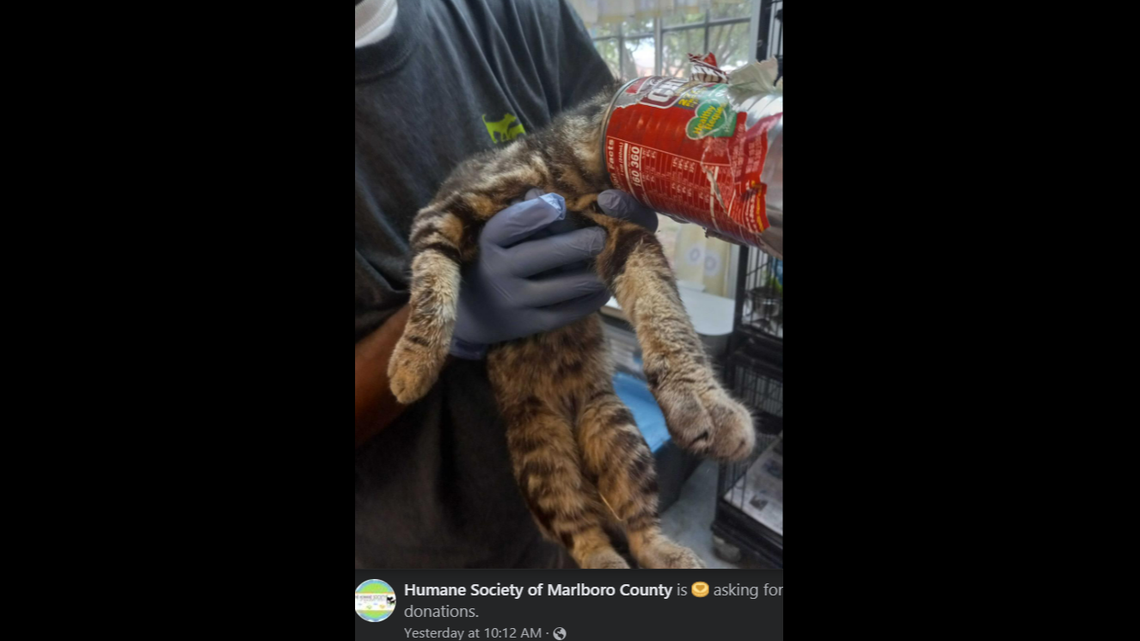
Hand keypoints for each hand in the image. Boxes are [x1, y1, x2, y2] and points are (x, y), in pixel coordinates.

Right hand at [450, 189, 657, 358]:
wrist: (473, 314)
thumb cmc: (495, 261)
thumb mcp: (500, 238)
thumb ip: (522, 216)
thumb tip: (542, 192)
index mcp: (490, 243)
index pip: (510, 225)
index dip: (534, 213)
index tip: (559, 204)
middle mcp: (499, 272)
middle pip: (543, 254)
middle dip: (577, 244)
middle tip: (601, 236)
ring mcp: (515, 301)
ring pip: (562, 286)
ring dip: (591, 274)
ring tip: (610, 262)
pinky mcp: (530, 324)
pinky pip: (567, 312)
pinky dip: (590, 300)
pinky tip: (604, 289)